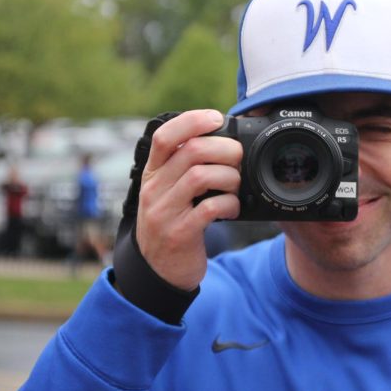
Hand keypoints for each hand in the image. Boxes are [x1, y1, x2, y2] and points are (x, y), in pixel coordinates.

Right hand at [135, 110, 241, 289]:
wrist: (157, 272)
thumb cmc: (171, 223)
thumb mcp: (168, 192)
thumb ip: (184, 168)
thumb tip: (220, 139)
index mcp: (152, 173)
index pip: (164, 136)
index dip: (191, 121)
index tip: (216, 118)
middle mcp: (154, 189)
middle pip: (191, 151)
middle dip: (224, 149)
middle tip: (237, 158)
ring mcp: (164, 212)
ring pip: (201, 176)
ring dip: (229, 176)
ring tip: (235, 185)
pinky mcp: (179, 234)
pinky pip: (209, 209)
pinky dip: (229, 204)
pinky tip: (232, 208)